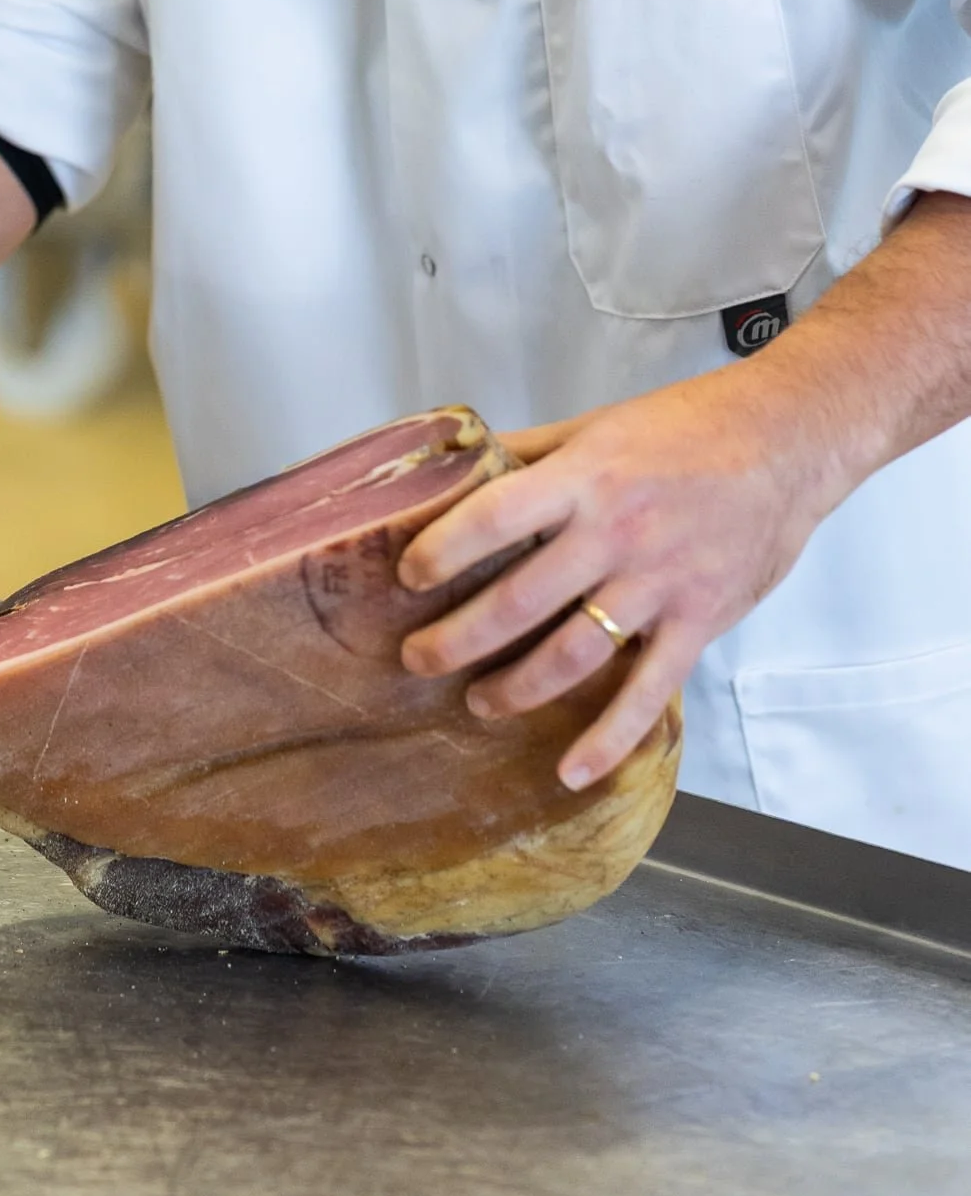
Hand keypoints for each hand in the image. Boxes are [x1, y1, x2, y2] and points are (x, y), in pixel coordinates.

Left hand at [397, 361, 853, 791]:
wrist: (787, 441)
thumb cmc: (690, 426)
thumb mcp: (598, 424)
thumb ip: (533, 451)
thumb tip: (461, 463)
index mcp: (585, 478)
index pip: (493, 517)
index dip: (443, 551)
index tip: (409, 576)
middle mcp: (616, 534)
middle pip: (519, 602)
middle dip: (457, 638)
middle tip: (418, 658)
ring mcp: (658, 583)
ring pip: (572, 655)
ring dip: (516, 688)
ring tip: (478, 702)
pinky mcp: (699, 620)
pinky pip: (648, 693)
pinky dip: (609, 740)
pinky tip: (572, 771)